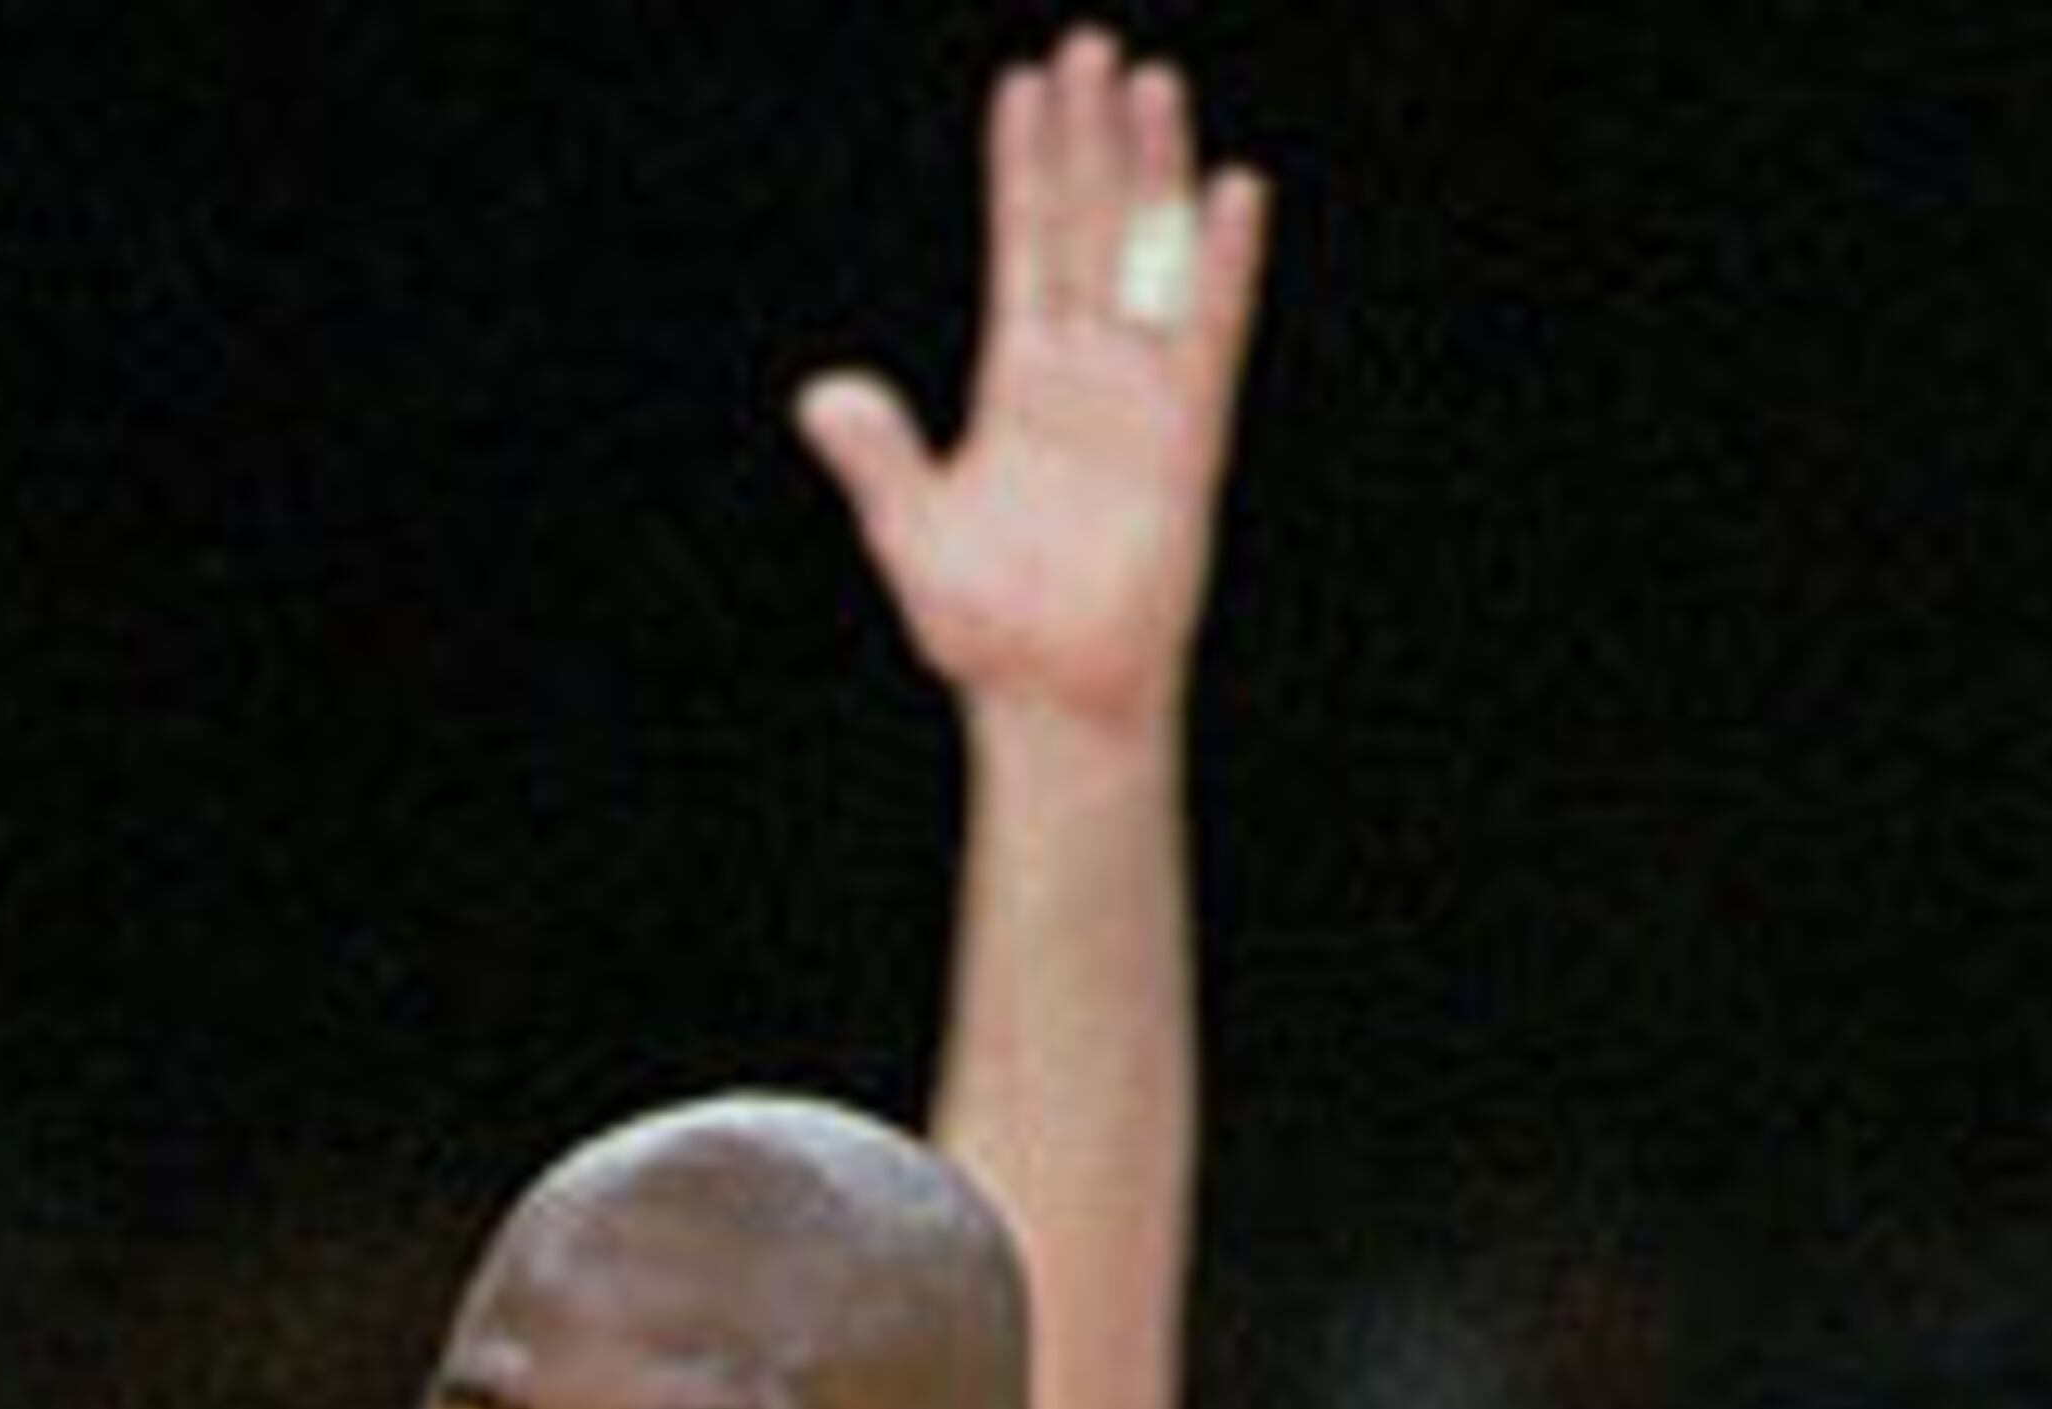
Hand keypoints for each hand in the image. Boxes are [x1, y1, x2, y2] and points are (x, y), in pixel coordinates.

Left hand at [796, 33, 1266, 736]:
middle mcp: (1084, 372)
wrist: (1054, 700)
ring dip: (1153, 173)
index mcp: (1018, 382)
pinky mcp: (1187, 438)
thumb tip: (822, 396)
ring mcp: (1140, 397)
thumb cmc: (986, 630)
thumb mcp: (913, 535)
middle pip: (1090, 225)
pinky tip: (1230, 194)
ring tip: (1153, 85)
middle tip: (1093, 46)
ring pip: (1149, 258)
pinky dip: (1221, 268)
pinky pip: (1209, 336)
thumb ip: (878, 460)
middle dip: (1092, 138)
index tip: (1026, 84)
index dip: (1024, 168)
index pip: (1024, 247)